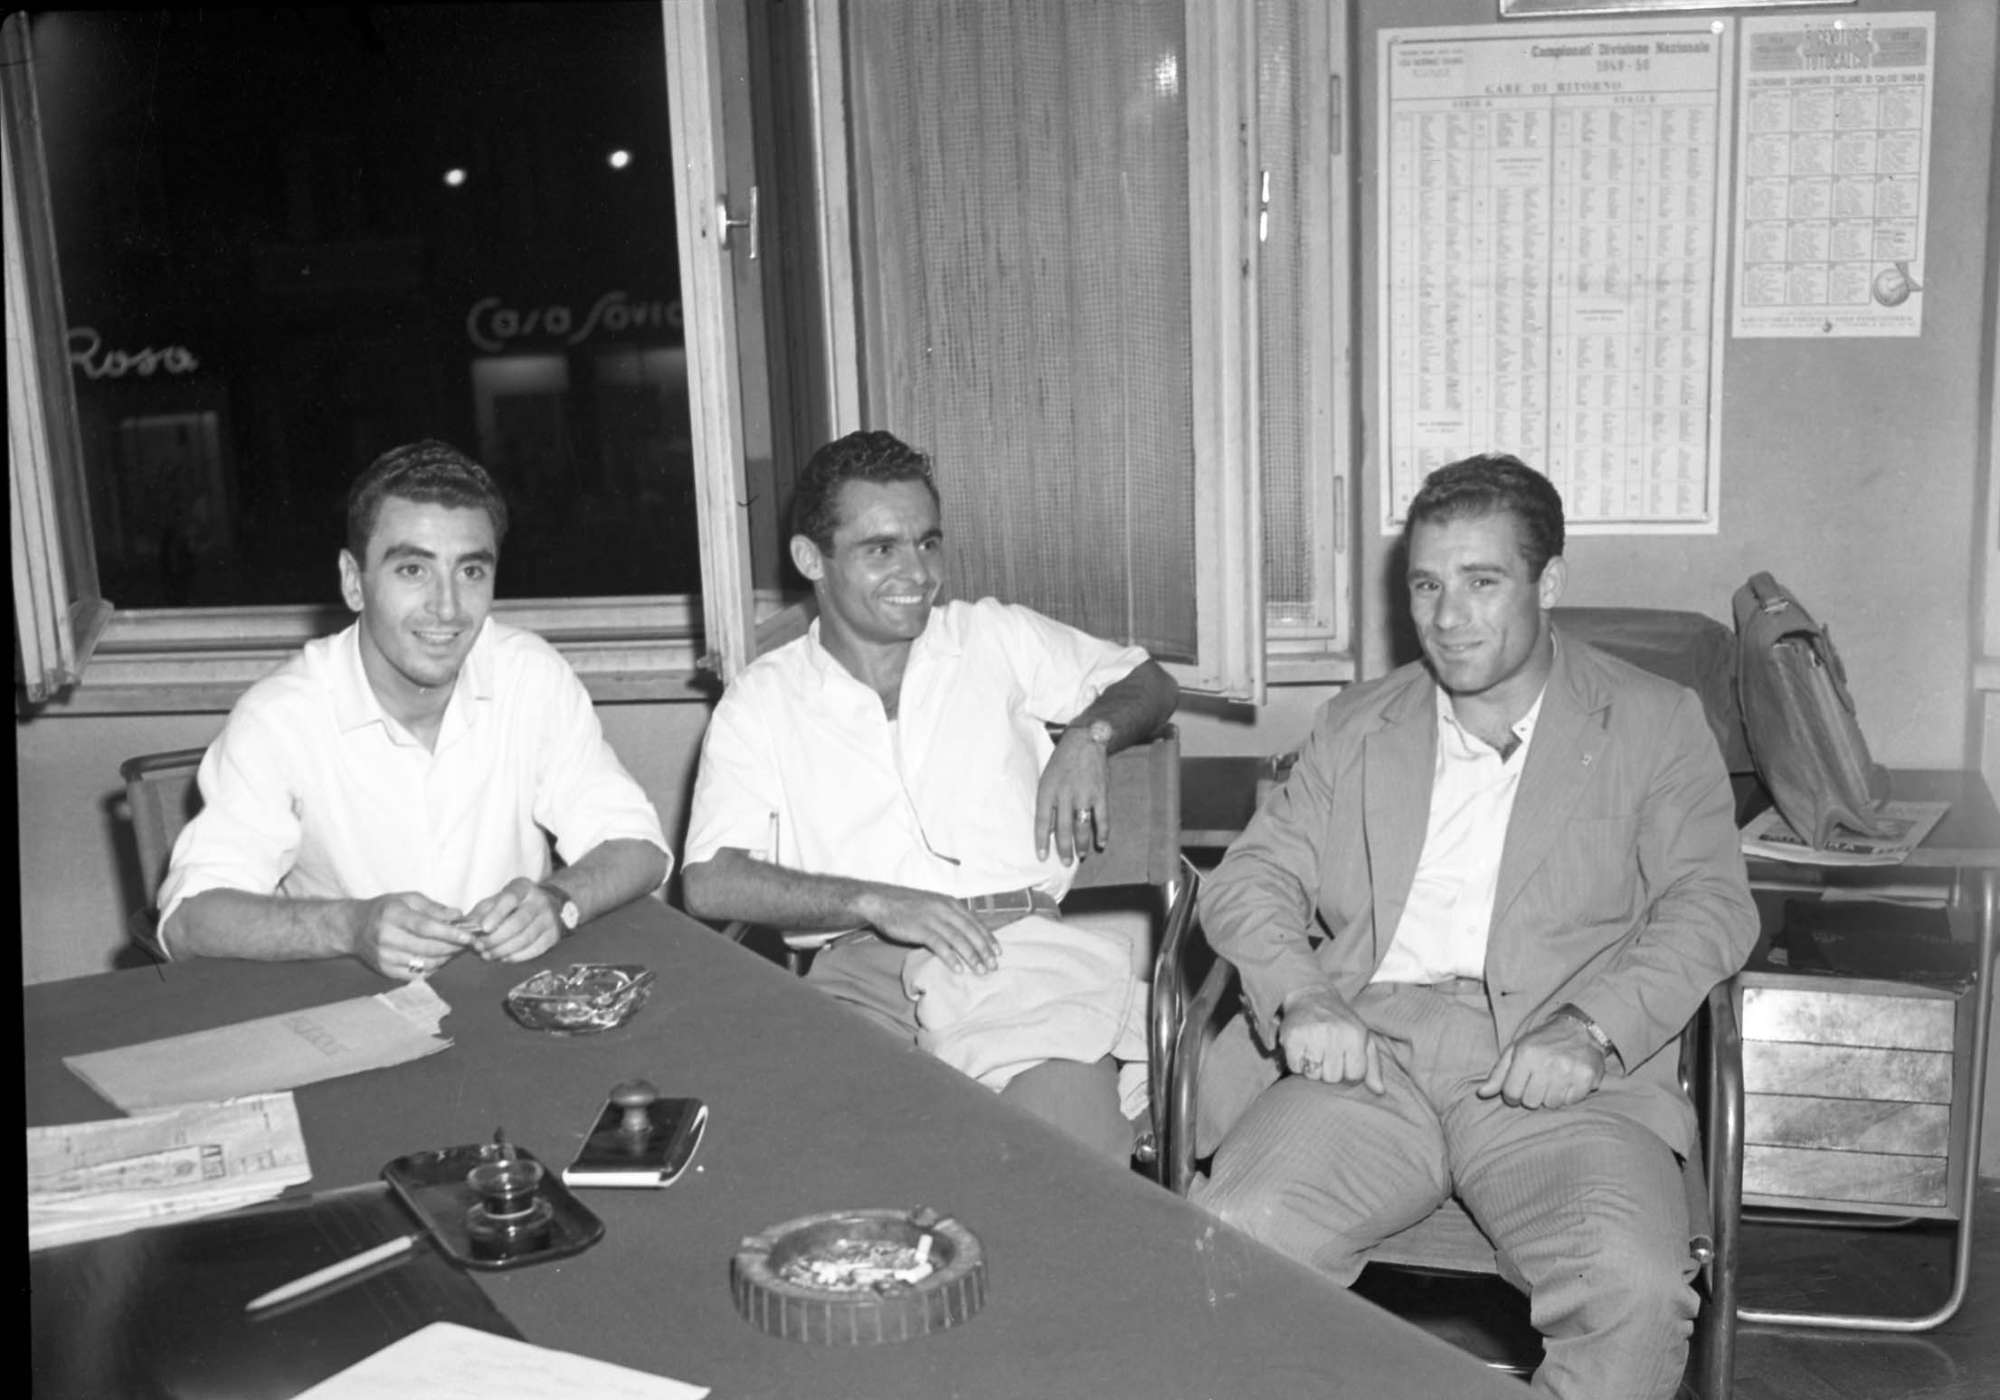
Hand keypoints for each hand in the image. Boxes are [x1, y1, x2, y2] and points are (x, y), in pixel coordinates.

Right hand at [353, 892, 478, 979]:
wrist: (354, 927)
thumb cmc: (386, 909)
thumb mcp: (407, 899)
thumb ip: (434, 907)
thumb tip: (458, 916)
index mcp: (393, 916)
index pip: (426, 927)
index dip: (450, 933)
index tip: (469, 936)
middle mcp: (386, 938)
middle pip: (428, 948)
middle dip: (453, 946)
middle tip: (467, 942)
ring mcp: (385, 957)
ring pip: (426, 963)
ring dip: (446, 957)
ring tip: (454, 948)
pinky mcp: (385, 971)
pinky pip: (417, 974)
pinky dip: (433, 967)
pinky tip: (439, 958)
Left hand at [460, 878, 565, 963]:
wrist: (545, 905)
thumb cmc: (513, 905)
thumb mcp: (495, 901)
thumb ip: (480, 913)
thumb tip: (465, 928)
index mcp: (523, 888)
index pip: (510, 899)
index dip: (497, 914)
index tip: (484, 928)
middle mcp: (540, 901)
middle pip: (518, 922)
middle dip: (496, 938)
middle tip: (479, 947)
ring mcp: (549, 918)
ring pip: (526, 938)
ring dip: (504, 949)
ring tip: (487, 955)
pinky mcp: (553, 935)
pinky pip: (535, 949)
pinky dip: (517, 956)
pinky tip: (503, 957)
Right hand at [859, 887, 1001, 974]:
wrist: (881, 901)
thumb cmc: (907, 905)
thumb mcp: (933, 905)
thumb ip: (948, 915)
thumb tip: (964, 931)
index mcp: (950, 903)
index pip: (975, 922)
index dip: (988, 937)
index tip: (998, 951)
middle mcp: (945, 909)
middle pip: (971, 932)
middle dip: (984, 950)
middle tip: (994, 966)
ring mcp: (933, 919)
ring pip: (959, 939)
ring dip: (972, 956)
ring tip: (981, 971)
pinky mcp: (920, 929)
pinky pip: (940, 945)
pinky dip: (951, 958)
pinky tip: (958, 969)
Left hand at [1035, 729, 1109, 864]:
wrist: (1085, 740)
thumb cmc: (1062, 761)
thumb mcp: (1047, 778)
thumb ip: (1048, 802)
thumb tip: (1050, 829)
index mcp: (1048, 790)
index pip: (1043, 822)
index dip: (1042, 841)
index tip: (1042, 857)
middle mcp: (1065, 794)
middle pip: (1064, 829)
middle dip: (1064, 849)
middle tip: (1065, 863)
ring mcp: (1084, 795)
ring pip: (1082, 827)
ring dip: (1082, 845)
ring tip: (1081, 856)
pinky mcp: (1100, 793)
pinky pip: (1102, 818)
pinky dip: (1103, 833)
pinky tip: (1101, 843)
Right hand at [1278, 986, 1391, 1093]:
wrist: (1311, 996)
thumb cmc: (1341, 1022)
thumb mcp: (1363, 1038)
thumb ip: (1373, 1066)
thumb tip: (1379, 1091)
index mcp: (1355, 1035)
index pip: (1354, 1075)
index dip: (1348, 1071)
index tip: (1343, 1058)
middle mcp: (1335, 1033)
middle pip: (1332, 1078)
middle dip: (1329, 1070)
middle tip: (1326, 1052)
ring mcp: (1312, 1034)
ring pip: (1313, 1075)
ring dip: (1312, 1067)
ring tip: (1314, 1050)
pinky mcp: (1292, 1036)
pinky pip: (1295, 1067)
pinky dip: (1296, 1063)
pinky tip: (1302, 1048)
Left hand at [1476, 1016, 1605, 1108]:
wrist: (1578, 1029)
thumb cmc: (1542, 1042)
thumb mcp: (1516, 1051)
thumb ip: (1498, 1074)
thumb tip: (1481, 1093)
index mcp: (1526, 1054)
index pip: (1511, 1093)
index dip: (1513, 1096)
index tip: (1519, 1089)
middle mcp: (1547, 1062)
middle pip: (1531, 1102)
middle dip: (1532, 1095)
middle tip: (1539, 1082)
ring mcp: (1568, 1070)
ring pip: (1551, 1104)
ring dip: (1551, 1096)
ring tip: (1554, 1080)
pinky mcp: (1586, 1077)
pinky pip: (1571, 1101)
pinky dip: (1568, 1095)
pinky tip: (1568, 1081)